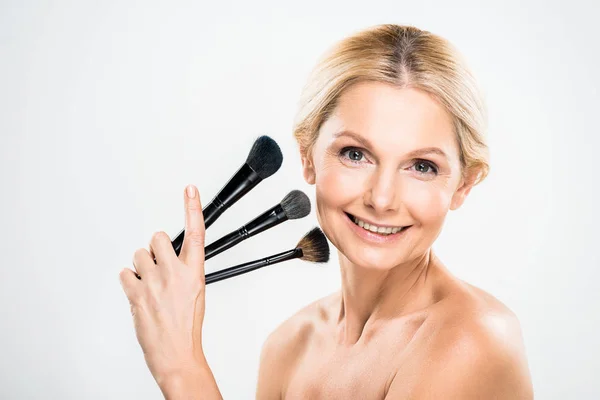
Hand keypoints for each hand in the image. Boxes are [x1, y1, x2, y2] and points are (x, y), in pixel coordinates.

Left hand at [120, 184, 207, 384]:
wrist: (177, 354)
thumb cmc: (187, 327)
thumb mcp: (196, 294)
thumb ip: (184, 272)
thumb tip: (169, 259)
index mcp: (194, 272)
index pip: (196, 233)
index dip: (192, 208)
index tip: (190, 190)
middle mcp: (175, 273)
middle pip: (157, 237)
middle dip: (154, 247)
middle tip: (157, 265)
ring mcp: (154, 283)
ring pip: (138, 254)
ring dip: (140, 266)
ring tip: (148, 284)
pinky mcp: (136, 295)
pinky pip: (124, 274)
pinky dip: (128, 281)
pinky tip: (137, 293)